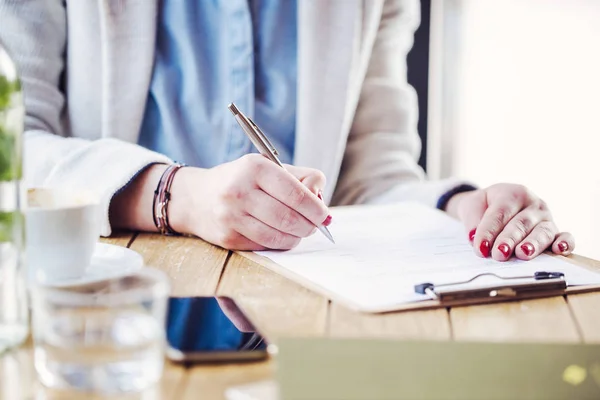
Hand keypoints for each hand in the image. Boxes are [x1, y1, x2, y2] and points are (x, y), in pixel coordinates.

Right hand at [169, 154, 329, 249]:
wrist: (196, 198)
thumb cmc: (241, 180)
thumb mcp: (268, 167)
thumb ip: (300, 177)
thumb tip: (321, 199)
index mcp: (254, 168)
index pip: (295, 193)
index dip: (316, 208)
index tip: (324, 215)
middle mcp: (239, 191)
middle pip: (289, 218)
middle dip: (309, 226)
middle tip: (315, 226)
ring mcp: (231, 217)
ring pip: (279, 237)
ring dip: (297, 238)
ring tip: (299, 231)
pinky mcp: (228, 238)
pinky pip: (265, 246)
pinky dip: (280, 244)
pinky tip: (281, 235)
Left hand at [445, 183, 573, 260]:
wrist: (496, 203)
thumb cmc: (484, 206)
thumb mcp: (472, 206)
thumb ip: (472, 219)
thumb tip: (474, 238)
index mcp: (512, 194)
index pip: (500, 213)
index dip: (489, 231)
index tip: (480, 247)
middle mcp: (533, 205)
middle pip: (521, 223)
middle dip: (509, 240)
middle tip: (499, 254)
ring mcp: (546, 218)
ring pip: (542, 231)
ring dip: (534, 244)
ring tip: (523, 254)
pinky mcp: (555, 231)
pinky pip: (565, 236)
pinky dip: (565, 243)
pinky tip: (560, 249)